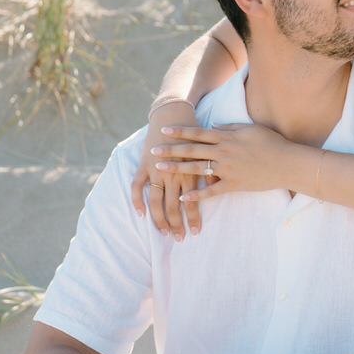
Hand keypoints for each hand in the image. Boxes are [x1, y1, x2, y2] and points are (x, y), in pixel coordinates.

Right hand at [132, 102, 203, 239]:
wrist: (174, 114)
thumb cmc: (194, 132)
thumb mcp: (206, 151)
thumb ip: (210, 170)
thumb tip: (217, 187)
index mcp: (190, 171)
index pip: (193, 201)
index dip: (193, 218)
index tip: (195, 233)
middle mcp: (174, 173)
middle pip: (174, 205)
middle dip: (177, 224)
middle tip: (179, 239)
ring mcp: (157, 170)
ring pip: (157, 200)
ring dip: (159, 219)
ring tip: (163, 232)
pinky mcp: (144, 165)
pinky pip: (137, 185)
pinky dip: (138, 200)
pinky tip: (140, 213)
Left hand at [150, 123, 295, 203]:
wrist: (287, 162)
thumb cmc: (271, 142)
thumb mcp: (250, 129)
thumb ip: (229, 127)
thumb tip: (212, 127)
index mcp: (227, 137)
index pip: (197, 133)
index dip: (180, 132)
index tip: (164, 131)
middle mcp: (223, 152)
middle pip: (191, 150)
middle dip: (170, 150)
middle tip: (152, 150)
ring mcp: (228, 169)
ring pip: (196, 169)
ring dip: (176, 169)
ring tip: (160, 169)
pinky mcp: (234, 184)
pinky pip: (212, 191)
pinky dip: (197, 195)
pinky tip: (183, 198)